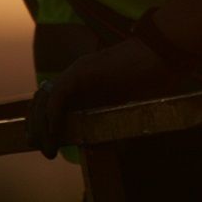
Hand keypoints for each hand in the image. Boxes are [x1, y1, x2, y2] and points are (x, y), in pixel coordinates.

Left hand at [26, 37, 164, 156]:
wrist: (163, 52)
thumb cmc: (154, 76)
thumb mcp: (126, 104)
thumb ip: (112, 119)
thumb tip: (107, 148)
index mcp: (85, 82)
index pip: (53, 103)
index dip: (45, 124)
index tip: (48, 144)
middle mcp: (75, 75)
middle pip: (43, 102)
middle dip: (38, 127)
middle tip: (44, 149)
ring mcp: (76, 71)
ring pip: (45, 101)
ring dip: (42, 127)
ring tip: (48, 148)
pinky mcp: (80, 72)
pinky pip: (57, 98)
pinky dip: (53, 118)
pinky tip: (56, 135)